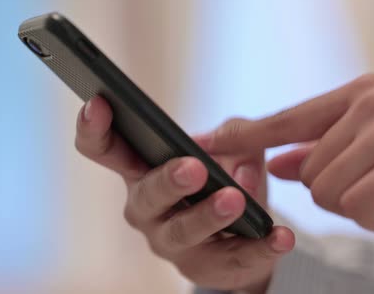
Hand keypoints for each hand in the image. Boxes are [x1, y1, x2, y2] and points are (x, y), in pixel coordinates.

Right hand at [74, 96, 294, 292]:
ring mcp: (172, 242)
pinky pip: (234, 259)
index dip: (94, 129)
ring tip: (234, 199)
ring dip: (208, 215)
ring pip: (182, 232)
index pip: (104, 150)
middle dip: (168, 181)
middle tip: (192, 167)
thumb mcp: (225, 149)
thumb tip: (240, 161)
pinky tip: (280, 236)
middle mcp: (146, 209)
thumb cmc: (216, 182)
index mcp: (140, 171)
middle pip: (146, 196)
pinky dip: (259, 247)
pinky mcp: (208, 268)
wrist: (236, 237)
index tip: (100, 104)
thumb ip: (234, 137)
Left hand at [206, 74, 373, 235]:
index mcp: (359, 93)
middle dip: (340, 190)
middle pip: (307, 169)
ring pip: (326, 190)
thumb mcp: (371, 150)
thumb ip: (319, 153)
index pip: (285, 118)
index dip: (241, 134)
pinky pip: (356, 207)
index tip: (201, 141)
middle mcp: (372, 101)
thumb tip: (272, 163)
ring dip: (360, 205)